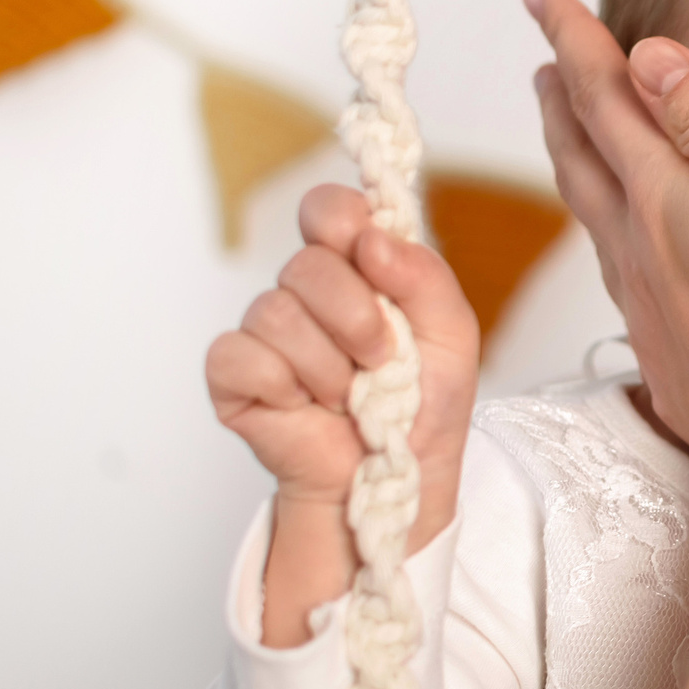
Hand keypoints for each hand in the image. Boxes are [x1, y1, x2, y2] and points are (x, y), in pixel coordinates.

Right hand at [206, 183, 479, 645]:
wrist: (399, 478)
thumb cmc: (422, 405)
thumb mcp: (454, 337)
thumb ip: (425, 278)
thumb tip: (375, 239)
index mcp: (356, 270)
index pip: (328, 210)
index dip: (343, 219)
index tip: (371, 254)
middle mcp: (304, 292)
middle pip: (307, 262)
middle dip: (358, 316)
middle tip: (380, 359)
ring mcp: (264, 333)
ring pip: (276, 311)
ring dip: (330, 365)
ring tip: (350, 396)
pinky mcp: (234, 376)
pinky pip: (242, 356)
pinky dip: (286, 386)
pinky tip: (307, 407)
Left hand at [526, 0, 688, 688]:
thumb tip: (648, 56)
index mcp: (665, 195)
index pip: (607, 96)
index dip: (575, 40)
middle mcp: (643, 249)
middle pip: (588, 155)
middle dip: (566, 96)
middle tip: (547, 57)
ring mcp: (656, 309)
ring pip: (597, 215)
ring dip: (577, 158)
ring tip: (567, 127)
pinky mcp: (680, 361)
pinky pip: (624, 274)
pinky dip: (608, 231)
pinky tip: (622, 247)